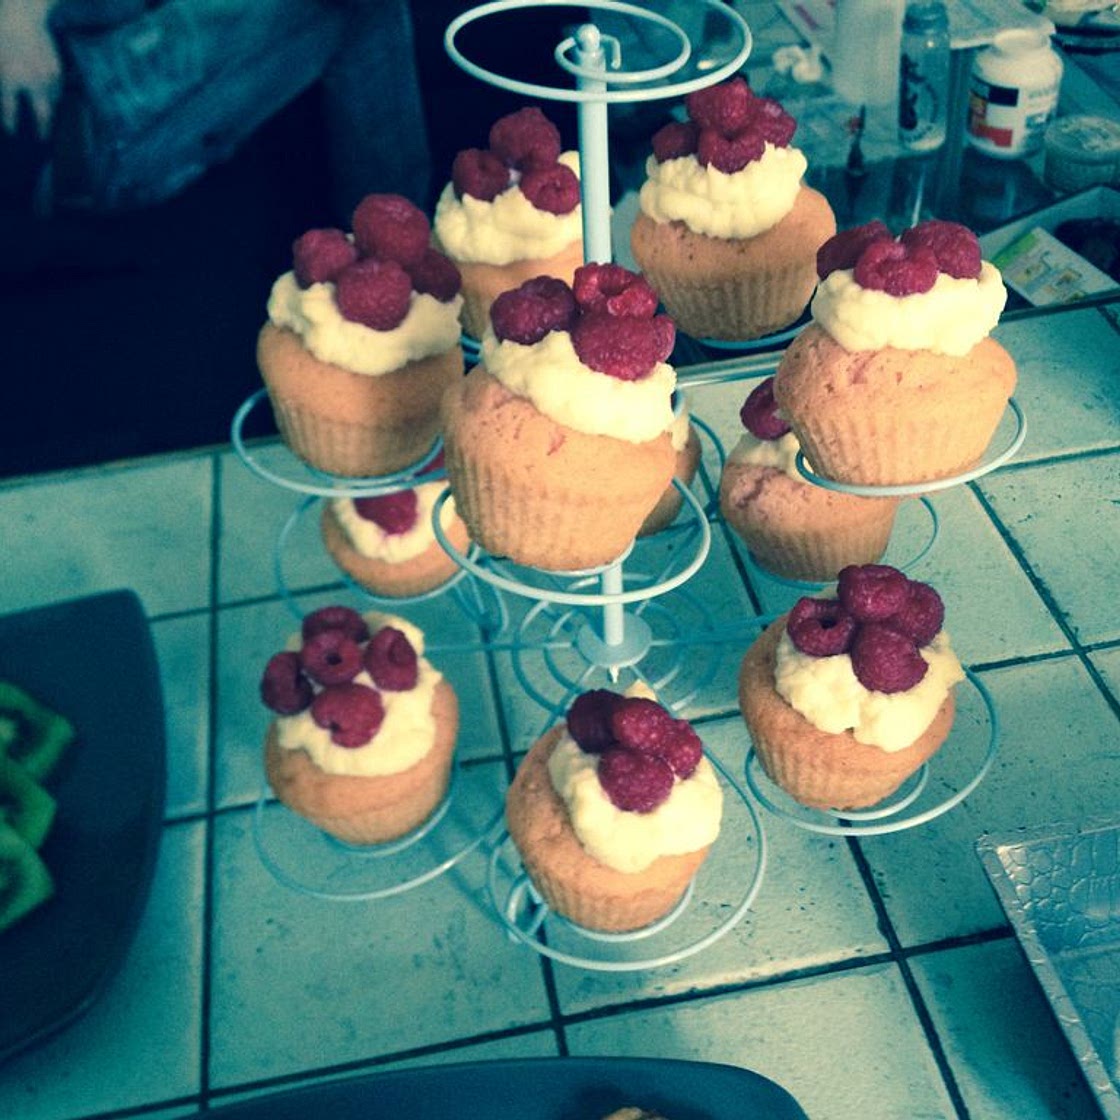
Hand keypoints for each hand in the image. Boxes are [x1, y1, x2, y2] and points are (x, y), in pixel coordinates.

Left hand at [0, 0, 61, 138]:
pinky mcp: (57, 70)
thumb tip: (7, 96)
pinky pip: (57, 89)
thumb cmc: (2, 35)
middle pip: (42, 115)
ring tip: (45, 114)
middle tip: (42, 138)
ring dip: (48, 109)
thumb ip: (3, 82)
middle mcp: (32, 82)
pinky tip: (48, 94)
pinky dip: (53, 94)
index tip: (11, 132)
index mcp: (10, 79)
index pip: (9, 109)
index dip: (9, 123)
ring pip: (52, 102)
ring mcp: (47, 77)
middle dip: (42, 129)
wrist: (22, 14)